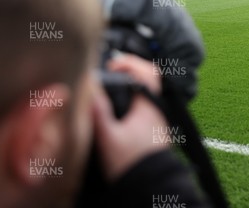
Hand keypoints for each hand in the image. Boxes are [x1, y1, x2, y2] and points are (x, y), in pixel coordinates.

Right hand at [92, 54, 168, 180]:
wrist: (148, 185)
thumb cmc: (131, 164)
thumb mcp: (109, 138)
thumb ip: (100, 113)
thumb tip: (91, 89)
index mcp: (149, 106)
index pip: (147, 72)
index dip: (129, 63)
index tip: (112, 65)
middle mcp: (157, 108)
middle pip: (149, 76)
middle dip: (131, 68)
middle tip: (112, 69)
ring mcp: (156, 117)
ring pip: (147, 89)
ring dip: (132, 81)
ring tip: (113, 80)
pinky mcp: (152, 126)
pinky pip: (145, 101)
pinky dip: (133, 94)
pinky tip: (119, 101)